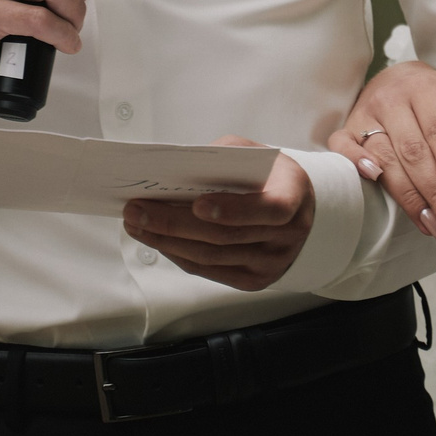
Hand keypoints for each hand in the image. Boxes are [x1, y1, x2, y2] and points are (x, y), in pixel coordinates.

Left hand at [122, 141, 312, 291]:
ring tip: (137, 225)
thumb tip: (178, 168)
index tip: (198, 204)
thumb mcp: (256, 155)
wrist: (298, 212)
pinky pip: (209, 270)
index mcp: (292, 198)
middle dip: (175, 224)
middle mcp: (285, 236)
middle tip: (138, 211)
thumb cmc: (270, 177)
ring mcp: (269, 263)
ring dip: (167, 241)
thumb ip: (224, 157)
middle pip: (225, 237)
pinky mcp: (253, 280)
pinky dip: (178, 254)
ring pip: (211, 257)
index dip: (233, 210)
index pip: (269, 209)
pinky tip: (157, 240)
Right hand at [327, 60, 435, 240]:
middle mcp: (392, 99)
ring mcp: (365, 113)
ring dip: (408, 197)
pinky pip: (343, 147)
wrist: (397, 77)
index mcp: (425, 88)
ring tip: (430, 224)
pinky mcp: (347, 126)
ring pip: (384, 158)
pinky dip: (356, 164)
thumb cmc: (433, 97)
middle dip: (433, 192)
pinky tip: (376, 183)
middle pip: (412, 151)